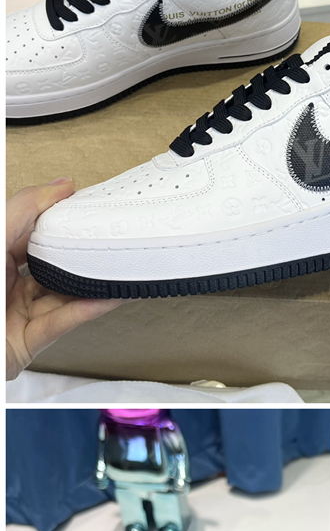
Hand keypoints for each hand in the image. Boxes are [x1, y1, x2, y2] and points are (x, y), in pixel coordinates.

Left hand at [7, 184, 113, 377]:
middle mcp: (5, 284)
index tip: (83, 205)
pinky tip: (108, 296)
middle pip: (49, 264)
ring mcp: (15, 315)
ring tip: (117, 267)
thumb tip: (60, 185)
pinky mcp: (25, 344)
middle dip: (78, 253)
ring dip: (90, 284)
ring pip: (60, 295)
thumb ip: (23, 209)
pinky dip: (87, 309)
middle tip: (106, 237)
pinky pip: (61, 323)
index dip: (55, 217)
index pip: (29, 231)